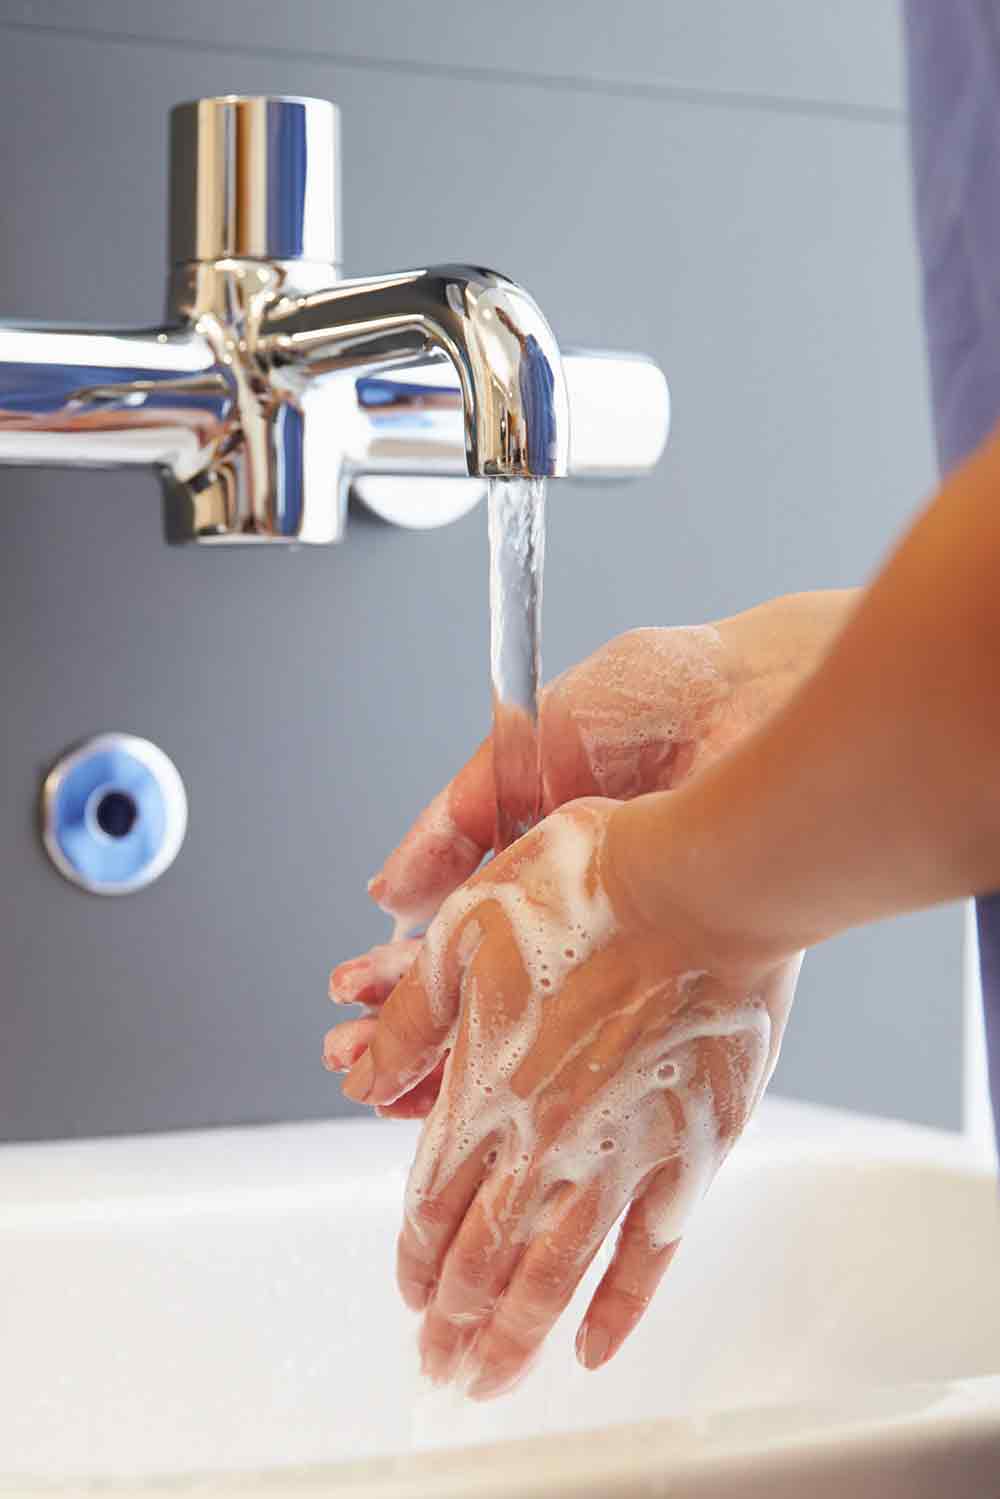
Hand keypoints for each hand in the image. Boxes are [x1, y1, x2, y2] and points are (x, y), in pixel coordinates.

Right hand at [325, 593, 848, 1097]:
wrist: (756, 694)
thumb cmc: (656, 695)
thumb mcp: (525, 747)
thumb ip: (457, 820)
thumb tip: (389, 895)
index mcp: (544, 855)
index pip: (456, 934)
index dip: (403, 969)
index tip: (355, 998)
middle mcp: (584, 910)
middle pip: (488, 987)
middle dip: (417, 1028)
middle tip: (357, 1061)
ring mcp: (632, 944)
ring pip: (537, 1024)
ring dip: (465, 1060)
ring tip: (398, 1091)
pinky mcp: (687, 965)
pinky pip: (613, 1036)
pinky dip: (552, 1068)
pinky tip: (491, 1088)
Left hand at [338, 797, 800, 1395]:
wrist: (701, 885)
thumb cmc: (587, 889)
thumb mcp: (462, 931)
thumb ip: (413, 1018)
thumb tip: (363, 1077)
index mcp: (483, 1087)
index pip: (433, 1201)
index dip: (416, 1256)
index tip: (410, 1296)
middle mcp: (544, 1139)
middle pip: (484, 1256)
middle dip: (453, 1321)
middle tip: (440, 1368)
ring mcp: (620, 1156)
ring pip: (553, 1276)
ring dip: (516, 1338)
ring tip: (491, 1383)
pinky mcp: (689, 1155)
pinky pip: (647, 1256)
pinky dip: (619, 1310)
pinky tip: (595, 1348)